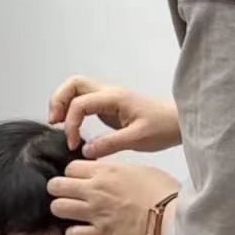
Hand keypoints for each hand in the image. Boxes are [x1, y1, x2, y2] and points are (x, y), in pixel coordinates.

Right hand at [48, 76, 180, 158]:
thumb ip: (110, 144)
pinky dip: (73, 110)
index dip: (71, 124)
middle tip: (55, 123)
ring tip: (59, 124)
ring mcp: (108, 98)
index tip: (73, 144)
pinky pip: (83, 101)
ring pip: (76, 89)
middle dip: (58, 100)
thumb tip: (85, 150)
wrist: (179, 123)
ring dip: (63, 103)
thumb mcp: (138, 138)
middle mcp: (109, 93)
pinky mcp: (109, 107)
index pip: (80, 103)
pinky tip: (73, 127)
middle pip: (73, 84)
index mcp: (114, 97)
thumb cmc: (163, 127)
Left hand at [48, 160, 180, 234]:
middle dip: (58, 189)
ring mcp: (95, 213)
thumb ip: (114, 170)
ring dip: (62, 210)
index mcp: (105, 171)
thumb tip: (104, 173)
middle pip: (56, 186)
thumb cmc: (162, 191)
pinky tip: (82, 231)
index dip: (71, 173)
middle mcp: (94, 190)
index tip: (76, 179)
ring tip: (71, 213)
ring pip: (58, 208)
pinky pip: (73, 234)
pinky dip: (74, 233)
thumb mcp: (138, 169)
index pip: (70, 167)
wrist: (172, 216)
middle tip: (66, 195)